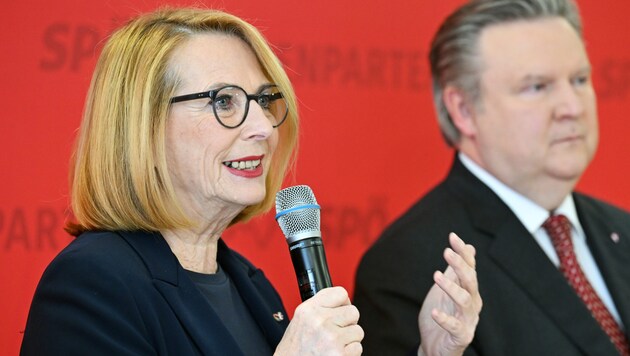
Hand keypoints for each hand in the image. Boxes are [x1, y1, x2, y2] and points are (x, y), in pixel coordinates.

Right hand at [275, 286, 363, 355]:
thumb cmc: (295, 350)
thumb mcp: (300, 321)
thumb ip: (319, 308)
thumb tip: (343, 303)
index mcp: (309, 310)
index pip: (340, 293)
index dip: (343, 303)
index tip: (340, 310)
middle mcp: (320, 321)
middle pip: (353, 312)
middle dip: (348, 323)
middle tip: (336, 332)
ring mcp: (331, 338)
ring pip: (358, 331)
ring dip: (349, 340)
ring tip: (333, 346)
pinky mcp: (340, 354)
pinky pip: (357, 348)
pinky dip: (350, 353)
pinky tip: (335, 354)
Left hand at [418, 233, 481, 355]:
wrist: (437, 346)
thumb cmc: (444, 314)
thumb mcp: (449, 287)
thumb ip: (457, 270)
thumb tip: (469, 247)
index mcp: (469, 290)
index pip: (469, 267)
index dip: (462, 252)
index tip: (452, 236)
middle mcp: (472, 303)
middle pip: (470, 281)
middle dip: (460, 265)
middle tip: (446, 252)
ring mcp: (468, 320)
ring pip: (465, 301)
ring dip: (451, 288)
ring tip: (436, 276)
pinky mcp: (462, 336)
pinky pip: (455, 327)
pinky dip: (445, 319)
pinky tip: (435, 313)